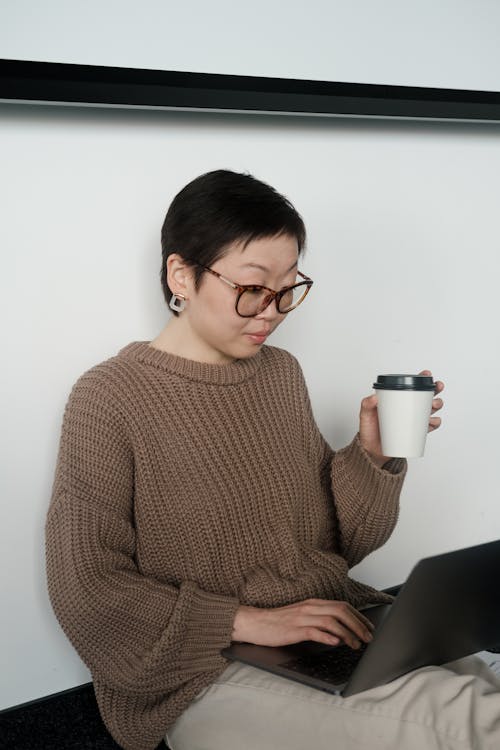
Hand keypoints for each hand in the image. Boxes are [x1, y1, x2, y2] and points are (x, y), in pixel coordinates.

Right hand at [232, 598, 374, 649]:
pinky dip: (328, 636)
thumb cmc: (277, 622)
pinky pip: (314, 631)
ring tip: (357, 644)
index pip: (342, 605)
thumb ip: (318, 619)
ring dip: (348, 633)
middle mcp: (309, 607)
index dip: (359, 616)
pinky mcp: (294, 629)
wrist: (254, 622)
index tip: (369, 628)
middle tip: (369, 638)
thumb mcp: (301, 616)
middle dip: (358, 624)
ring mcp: (301, 617)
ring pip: (331, 621)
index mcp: (313, 603)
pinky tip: (336, 643)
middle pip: (341, 611)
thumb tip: (339, 630)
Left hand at [359, 370, 444, 465]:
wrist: (371, 451)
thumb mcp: (364, 415)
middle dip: (435, 390)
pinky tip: (432, 422)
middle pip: (426, 396)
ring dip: (437, 405)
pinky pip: (430, 426)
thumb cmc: (368, 430)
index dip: (421, 379)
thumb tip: (374, 397)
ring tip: (433, 406)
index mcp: (396, 399)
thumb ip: (366, 404)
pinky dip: (435, 423)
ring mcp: (412, 420)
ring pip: (431, 409)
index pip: (410, 385)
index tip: (427, 374)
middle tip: (435, 389)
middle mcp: (407, 408)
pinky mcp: (415, 432)